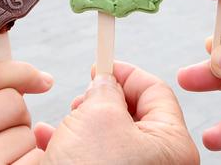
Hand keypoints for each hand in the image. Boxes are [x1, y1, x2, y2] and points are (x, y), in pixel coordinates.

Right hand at [35, 62, 198, 164]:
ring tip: (62, 122)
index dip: (127, 74)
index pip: (156, 92)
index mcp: (173, 145)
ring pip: (110, 141)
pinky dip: (71, 147)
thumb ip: (105, 91)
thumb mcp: (98, 117)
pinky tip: (47, 140)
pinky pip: (94, 159)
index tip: (104, 65)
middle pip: (134, 117)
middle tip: (81, 98)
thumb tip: (105, 84)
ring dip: (81, 125)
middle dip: (103, 102)